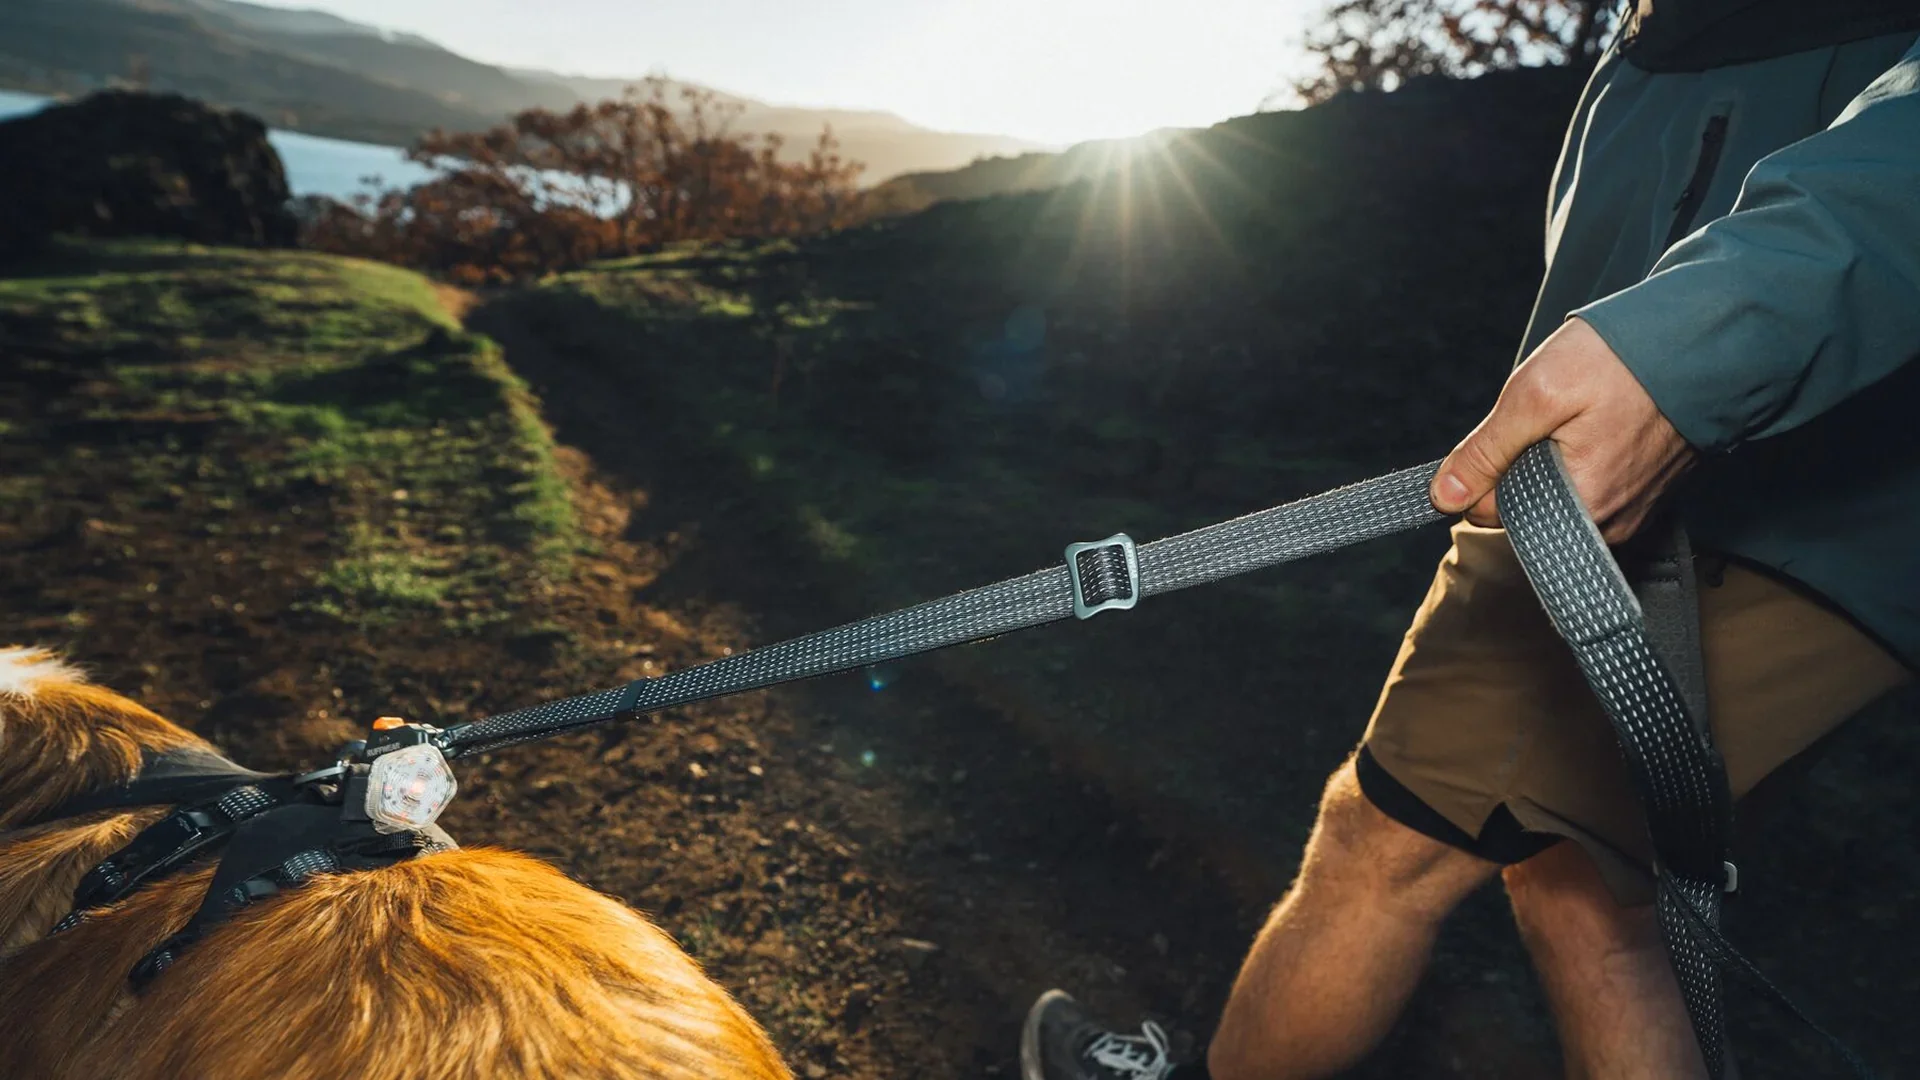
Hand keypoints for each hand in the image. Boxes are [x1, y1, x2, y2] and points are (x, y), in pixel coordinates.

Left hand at [1429, 318, 1695, 543]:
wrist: (1709, 340)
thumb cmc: (1626, 362)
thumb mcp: (1535, 395)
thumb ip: (1485, 452)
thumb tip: (1443, 497)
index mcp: (1578, 511)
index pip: (1489, 512)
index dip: (1486, 467)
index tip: (1514, 427)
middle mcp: (1607, 525)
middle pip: (1522, 506)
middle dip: (1520, 462)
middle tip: (1552, 415)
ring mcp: (1630, 512)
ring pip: (1553, 495)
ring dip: (1551, 458)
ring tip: (1582, 415)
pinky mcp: (1644, 495)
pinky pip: (1589, 487)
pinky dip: (1582, 457)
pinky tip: (1600, 423)